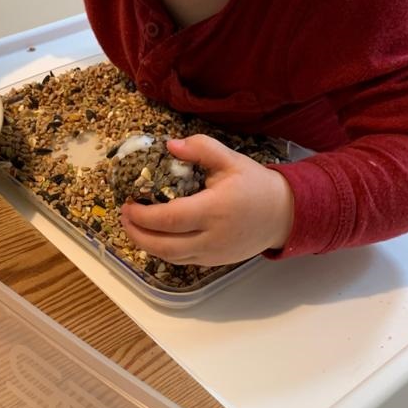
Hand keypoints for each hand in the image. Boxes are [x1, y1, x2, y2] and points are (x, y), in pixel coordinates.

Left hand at [120, 135, 293, 265]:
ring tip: (132, 226)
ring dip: (146, 245)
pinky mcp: (215, 262)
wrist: (284, 214)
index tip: (129, 204)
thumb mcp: (231, 159)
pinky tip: (154, 236)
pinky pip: (183, 260)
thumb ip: (201, 148)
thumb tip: (169, 145)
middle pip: (165, 246)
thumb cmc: (256, 185)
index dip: (144, 216)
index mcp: (215, 210)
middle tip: (123, 217)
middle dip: (138, 234)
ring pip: (172, 257)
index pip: (171, 219)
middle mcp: (213, 237)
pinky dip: (163, 250)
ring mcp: (214, 254)